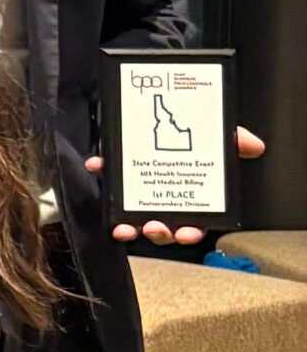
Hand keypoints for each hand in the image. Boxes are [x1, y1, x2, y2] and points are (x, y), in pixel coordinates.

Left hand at [100, 125, 261, 241]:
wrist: (164, 117)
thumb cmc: (195, 141)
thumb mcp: (218, 139)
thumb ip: (235, 141)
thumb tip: (254, 145)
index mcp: (190, 202)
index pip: (193, 226)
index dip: (189, 233)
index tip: (186, 232)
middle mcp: (165, 206)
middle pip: (163, 231)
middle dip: (159, 234)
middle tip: (154, 226)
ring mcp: (140, 201)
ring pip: (133, 225)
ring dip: (128, 228)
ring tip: (125, 227)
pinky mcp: (119, 190)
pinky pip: (108, 192)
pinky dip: (101, 180)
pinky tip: (96, 166)